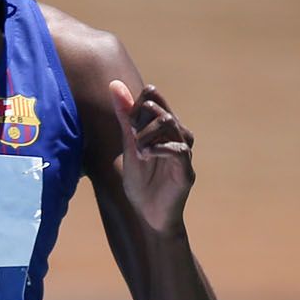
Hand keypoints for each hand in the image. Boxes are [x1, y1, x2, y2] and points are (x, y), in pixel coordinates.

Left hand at [111, 81, 195, 234]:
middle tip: (132, 139)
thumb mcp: (128, 144)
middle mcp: (177, 135)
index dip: (137, 105)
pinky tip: (146, 155)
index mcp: (163, 127)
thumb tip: (114, 84)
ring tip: (139, 151)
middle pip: (161, 110)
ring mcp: (184, 152)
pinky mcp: (186, 171)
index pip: (153, 96)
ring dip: (147, 135)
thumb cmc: (140, 181)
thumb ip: (125, 116)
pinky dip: (159, 148)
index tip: (128, 125)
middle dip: (141, 121)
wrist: (147, 215)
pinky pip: (178, 149)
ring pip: (170, 124)